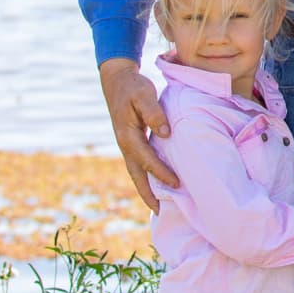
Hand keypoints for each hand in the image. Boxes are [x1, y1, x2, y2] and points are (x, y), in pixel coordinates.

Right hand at [100, 58, 175, 211]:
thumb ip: (153, 113)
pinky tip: (156, 182)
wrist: (117, 81)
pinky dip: (146, 176)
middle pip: (136, 175)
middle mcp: (125, 144)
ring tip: (158, 205)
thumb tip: (165, 133)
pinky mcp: (131, 142)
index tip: (176, 183)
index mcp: (128, 136)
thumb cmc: (133, 87)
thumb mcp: (143, 94)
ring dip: (146, 188)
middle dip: (147, 194)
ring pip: (136, 172)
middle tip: (160, 211)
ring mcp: (126, 145)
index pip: (147, 160)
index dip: (161, 173)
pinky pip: (138, 164)